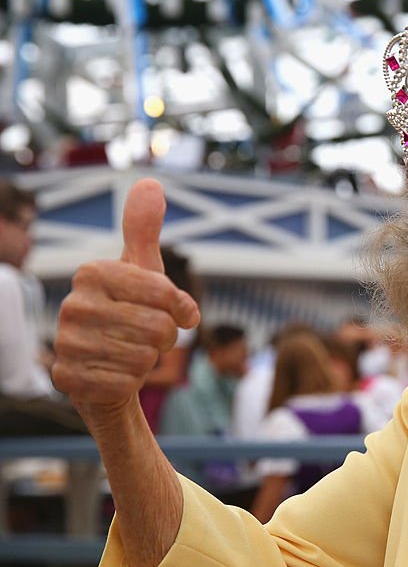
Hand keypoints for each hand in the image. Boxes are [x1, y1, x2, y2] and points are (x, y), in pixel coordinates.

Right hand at [52, 179, 199, 411]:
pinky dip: (131, 382)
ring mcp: (65, 343)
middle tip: (148, 337)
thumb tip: (150, 182)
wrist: (104, 364)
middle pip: (158, 329)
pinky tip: (116, 374)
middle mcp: (73, 304)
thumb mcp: (142, 270)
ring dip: (148, 360)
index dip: (181, 309)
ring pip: (144, 358)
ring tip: (131, 352)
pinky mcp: (67, 379)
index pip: (165, 293)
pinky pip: (126, 384)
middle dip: (166, 338)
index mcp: (92, 273)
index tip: (177, 312)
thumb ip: (144, 230)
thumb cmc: (130, 311)